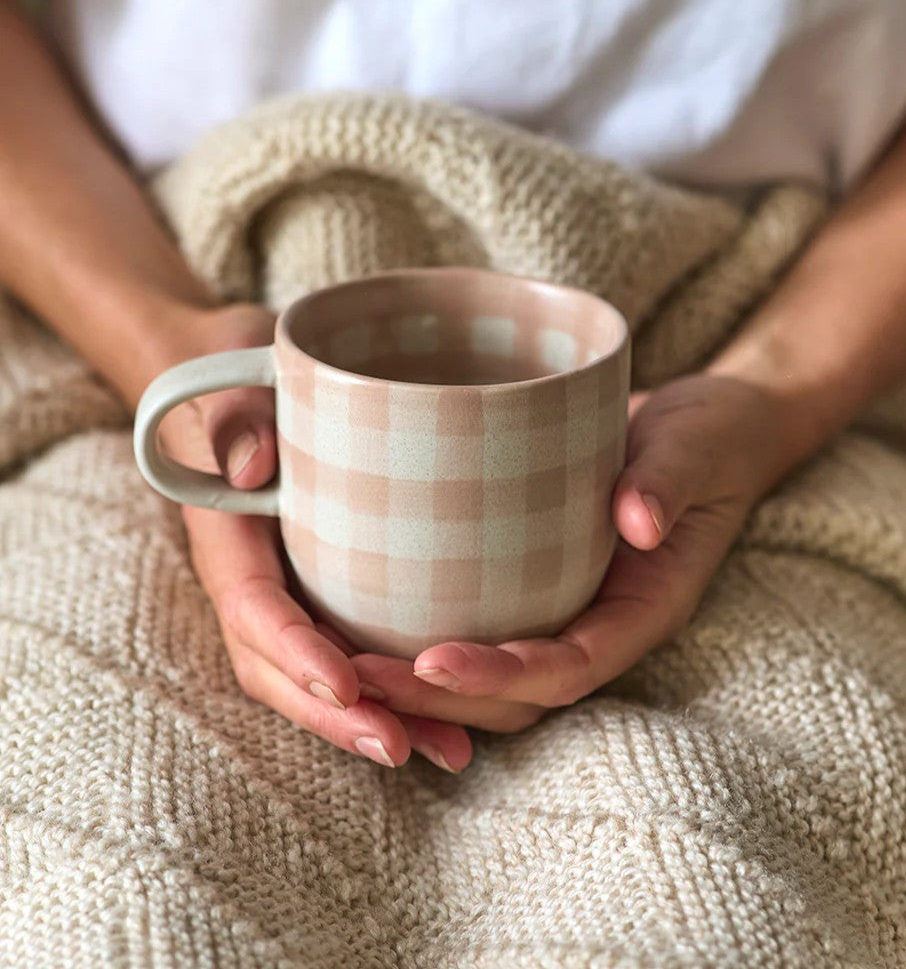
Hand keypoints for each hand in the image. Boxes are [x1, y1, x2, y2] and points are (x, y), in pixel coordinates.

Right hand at [153, 303, 472, 772]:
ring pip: (321, 677)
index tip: (346, 684)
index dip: (294, 652)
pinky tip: (452, 721)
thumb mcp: (235, 381)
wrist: (249, 384)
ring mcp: (292, 595)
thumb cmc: (245, 378)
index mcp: (229, 540)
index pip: (253, 607)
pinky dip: (397, 694)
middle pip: (281, 668)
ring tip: (443, 752)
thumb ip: (233, 417)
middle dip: (336, 715)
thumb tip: (251, 467)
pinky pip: (353, 656)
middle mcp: (258, 581)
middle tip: (399, 746)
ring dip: (377, 719)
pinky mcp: (328, 594)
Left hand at [347, 375, 804, 728]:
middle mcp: (599, 621)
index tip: (433, 662)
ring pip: (492, 674)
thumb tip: (640, 522)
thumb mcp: (695, 450)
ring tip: (344, 662)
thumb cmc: (705, 440)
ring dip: (421, 681)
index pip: (572, 667)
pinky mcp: (539, 580)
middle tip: (357, 673)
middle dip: (440, 696)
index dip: (503, 678)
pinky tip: (367, 614)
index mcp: (642, 608)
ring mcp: (568, 606)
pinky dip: (428, 635)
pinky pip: (485, 625)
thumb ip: (671, 483)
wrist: (704, 429)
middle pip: (517, 692)